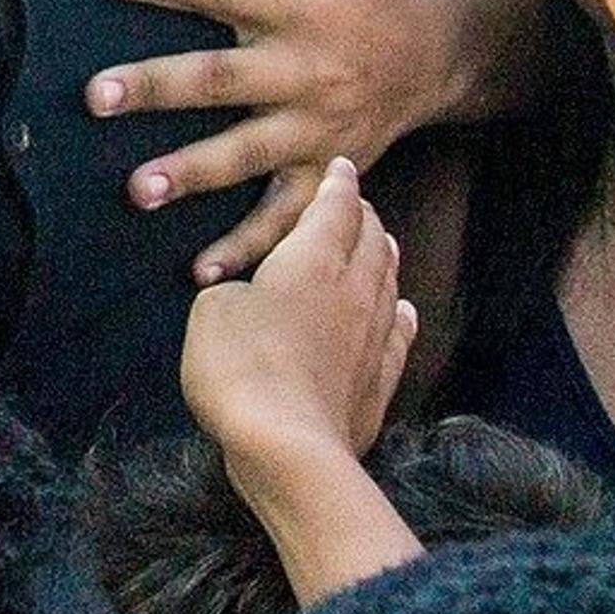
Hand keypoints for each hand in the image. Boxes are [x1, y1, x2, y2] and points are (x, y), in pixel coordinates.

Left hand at [92, 0, 457, 283]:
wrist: (437, 57)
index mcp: (299, 5)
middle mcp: (303, 69)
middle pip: (222, 79)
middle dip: (160, 87)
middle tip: (98, 95)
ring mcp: (314, 127)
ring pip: (247, 153)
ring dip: (192, 173)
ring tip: (136, 189)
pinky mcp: (325, 169)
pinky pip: (285, 216)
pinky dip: (246, 246)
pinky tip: (198, 270)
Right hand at [180, 157, 415, 484]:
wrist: (286, 446)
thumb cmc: (241, 367)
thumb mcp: (212, 311)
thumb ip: (232, 289)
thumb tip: (244, 293)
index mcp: (313, 258)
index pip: (336, 207)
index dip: (338, 184)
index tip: (341, 167)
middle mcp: (354, 288)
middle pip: (371, 238)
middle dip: (363, 214)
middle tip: (356, 203)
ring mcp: (373, 335)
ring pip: (389, 281)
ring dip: (385, 256)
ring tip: (383, 242)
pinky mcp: (379, 380)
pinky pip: (398, 333)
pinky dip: (399, 312)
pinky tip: (401, 310)